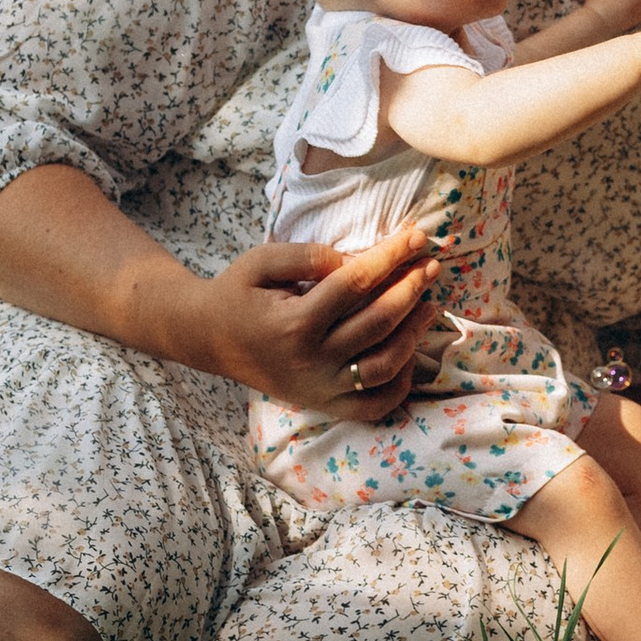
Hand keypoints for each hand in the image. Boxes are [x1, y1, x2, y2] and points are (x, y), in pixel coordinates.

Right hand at [180, 226, 436, 415]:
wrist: (209, 339)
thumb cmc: (237, 293)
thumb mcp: (262, 261)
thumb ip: (308, 256)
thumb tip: (359, 261)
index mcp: (293, 324)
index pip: (355, 284)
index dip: (391, 256)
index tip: (417, 236)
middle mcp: (311, 362)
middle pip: (377, 324)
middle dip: (411, 289)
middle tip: (431, 265)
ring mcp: (321, 389)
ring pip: (385, 366)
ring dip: (414, 333)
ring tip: (430, 303)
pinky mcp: (325, 404)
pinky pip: (375, 404)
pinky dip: (401, 382)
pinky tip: (410, 350)